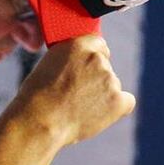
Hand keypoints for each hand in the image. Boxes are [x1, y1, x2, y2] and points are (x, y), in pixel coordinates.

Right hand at [16, 35, 135, 145]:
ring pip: (112, 85)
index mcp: (78, 44)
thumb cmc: (37, 95)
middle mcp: (97, 58)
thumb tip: (83, 65)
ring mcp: (111, 79)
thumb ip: (71, 59)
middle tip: (75, 93)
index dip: (89, 59)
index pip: (98, 45)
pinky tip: (96, 114)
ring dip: (101, 94)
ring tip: (77, 107)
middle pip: (105, 66)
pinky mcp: (119, 100)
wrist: (40, 120)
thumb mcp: (50, 63)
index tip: (82, 70)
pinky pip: (126, 101)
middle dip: (95, 77)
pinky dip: (115, 108)